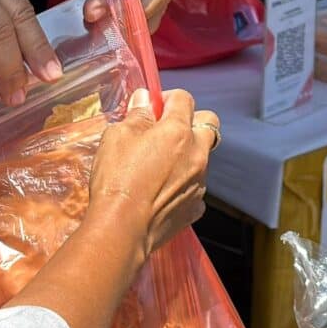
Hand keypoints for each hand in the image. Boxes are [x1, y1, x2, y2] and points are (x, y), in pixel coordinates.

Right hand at [89, 87, 217, 258]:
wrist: (122, 228)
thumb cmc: (117, 179)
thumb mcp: (117, 136)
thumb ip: (137, 115)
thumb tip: (144, 98)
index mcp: (178, 131)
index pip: (184, 99)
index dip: (168, 98)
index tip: (153, 107)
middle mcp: (196, 154)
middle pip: (209, 124)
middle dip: (191, 121)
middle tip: (166, 131)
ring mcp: (199, 182)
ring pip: (202, 158)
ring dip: (186, 155)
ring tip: (158, 166)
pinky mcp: (195, 207)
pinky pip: (195, 187)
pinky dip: (183, 184)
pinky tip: (162, 191)